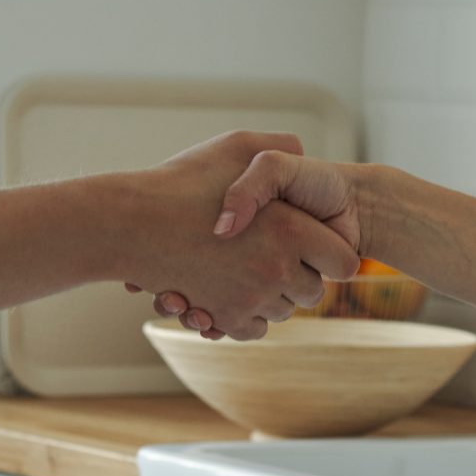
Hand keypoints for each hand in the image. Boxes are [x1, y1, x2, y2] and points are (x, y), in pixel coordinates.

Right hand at [119, 132, 357, 340]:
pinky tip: (231, 292)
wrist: (132, 223)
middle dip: (299, 277)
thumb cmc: (183, 182)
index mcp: (289, 227)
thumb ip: (280, 146)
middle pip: (313, 292)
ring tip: (245, 269)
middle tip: (272, 254)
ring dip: (270, 296)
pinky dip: (246, 317)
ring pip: (282, 312)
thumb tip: (306, 153)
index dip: (331, 253)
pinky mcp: (225, 319)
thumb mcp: (238, 145)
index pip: (344, 262)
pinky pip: (254, 330)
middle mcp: (276, 268)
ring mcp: (250, 298)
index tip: (313, 244)